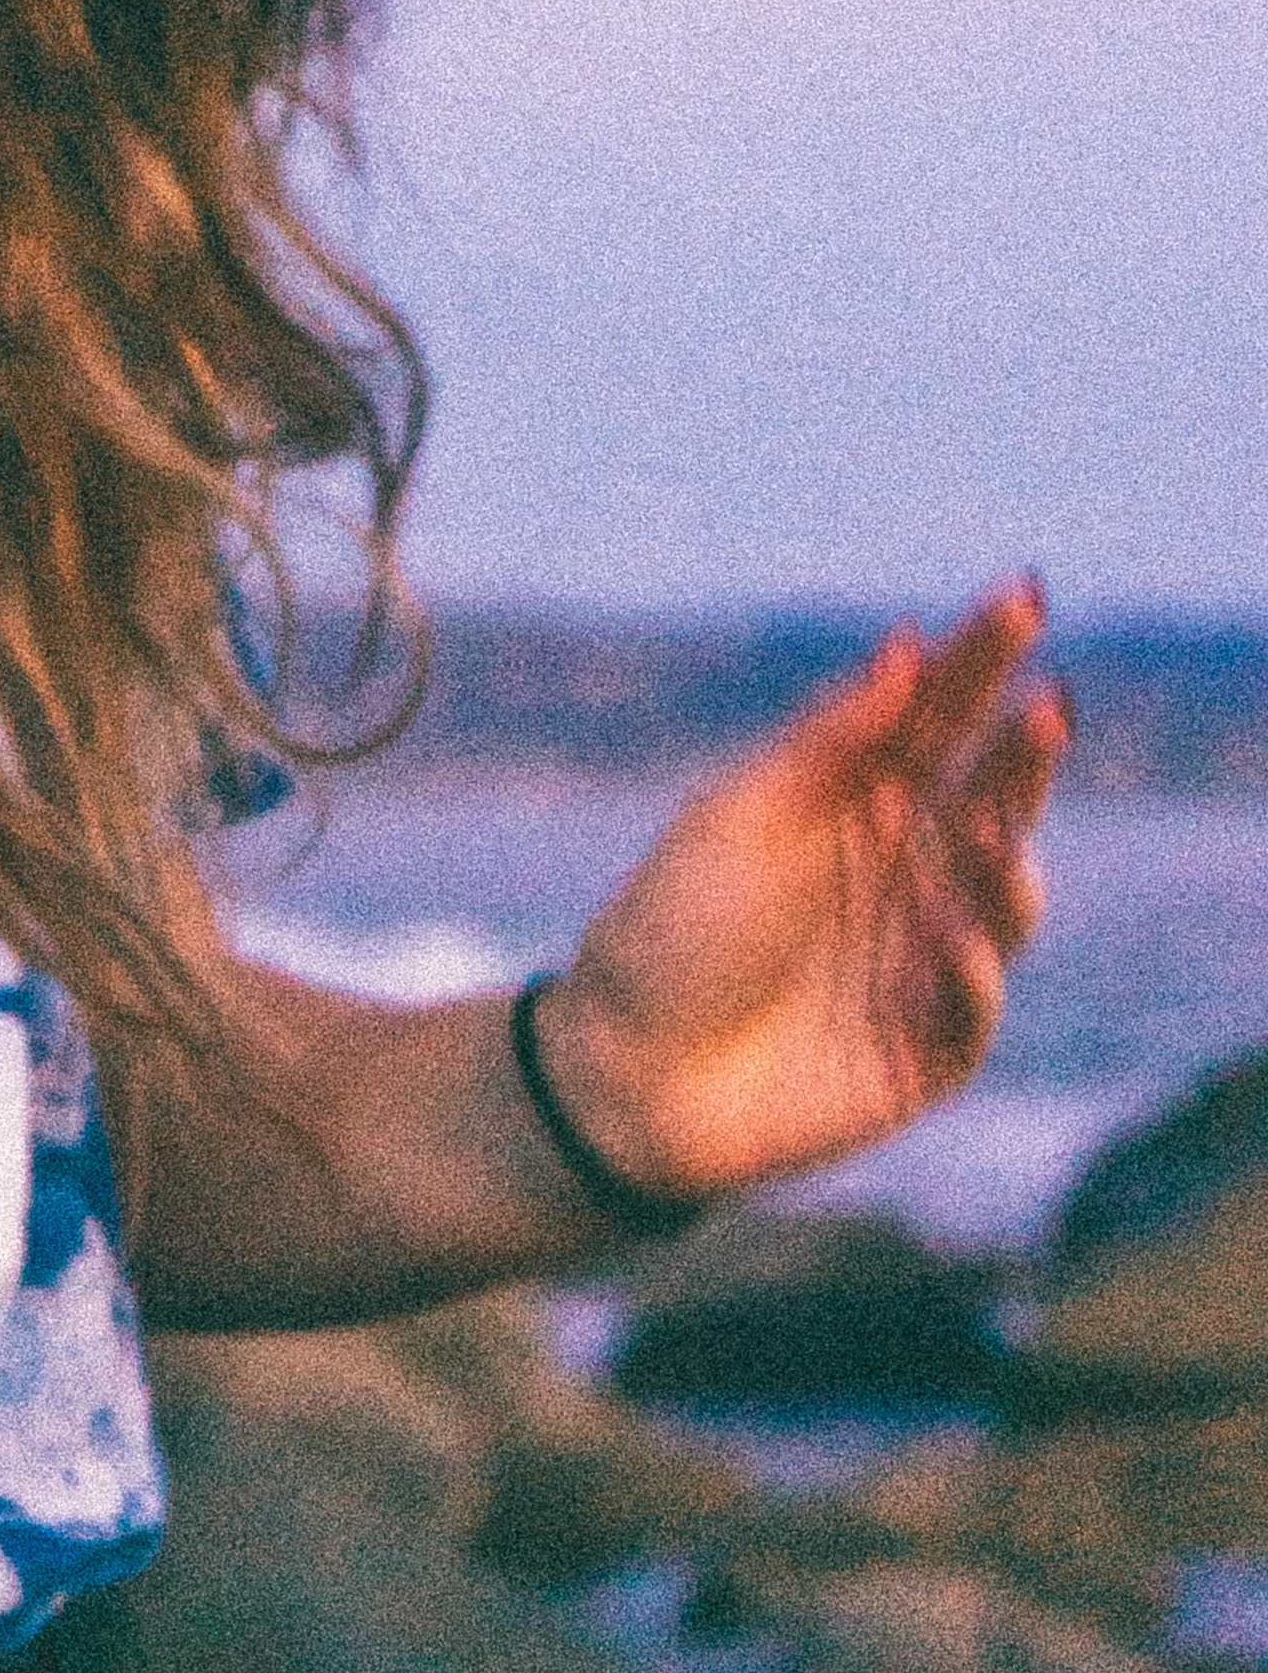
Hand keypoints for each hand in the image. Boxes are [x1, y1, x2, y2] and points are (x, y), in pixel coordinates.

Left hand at [535, 582, 1066, 1212]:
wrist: (627, 1076)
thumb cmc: (672, 930)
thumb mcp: (738, 818)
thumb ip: (828, 742)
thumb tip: (906, 644)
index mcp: (853, 798)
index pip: (936, 714)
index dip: (981, 656)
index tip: (1023, 597)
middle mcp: (903, 868)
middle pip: (989, 794)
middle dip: (1024, 750)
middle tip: (1046, 707)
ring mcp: (922, 956)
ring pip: (1004, 894)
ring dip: (1007, 857)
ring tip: (984, 827)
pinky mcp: (929, 1048)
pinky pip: (977, 1002)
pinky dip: (974, 968)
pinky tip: (951, 938)